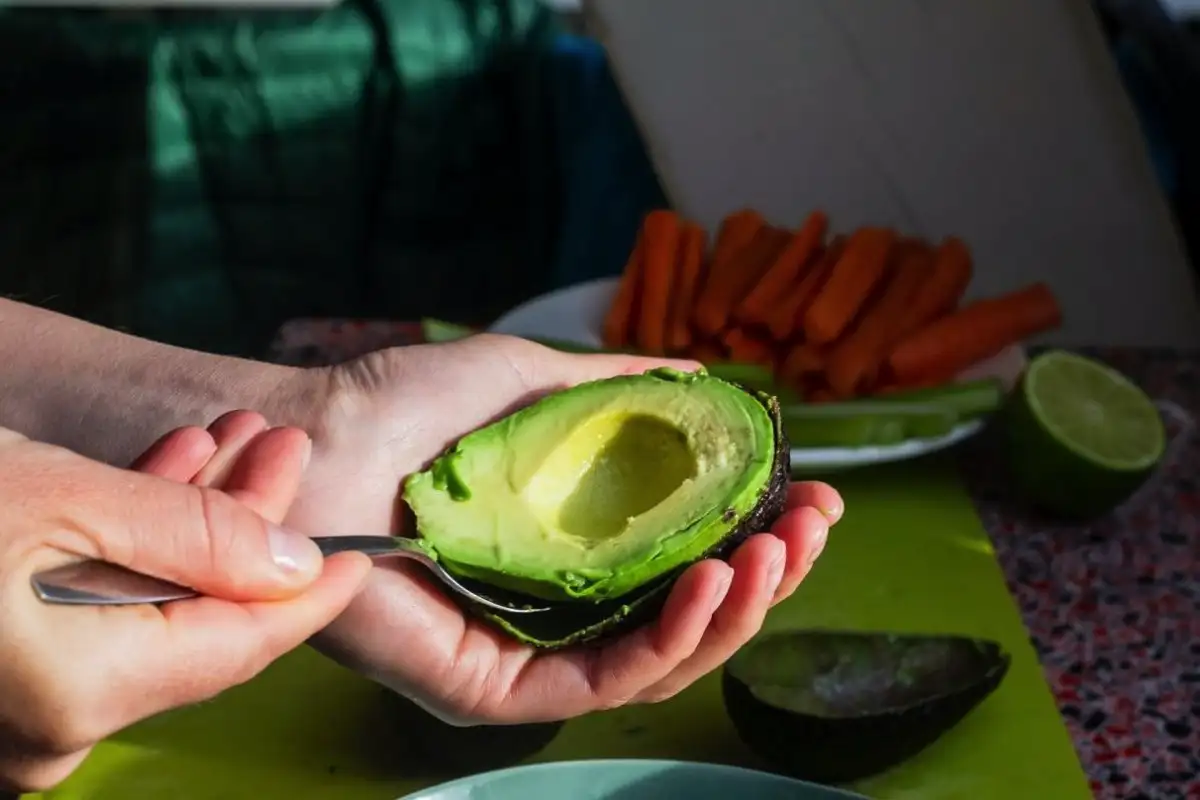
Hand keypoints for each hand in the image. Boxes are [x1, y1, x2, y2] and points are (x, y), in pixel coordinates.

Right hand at [0, 414, 371, 791]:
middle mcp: (58, 728)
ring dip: (189, 523)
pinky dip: (127, 550)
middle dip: (246, 525)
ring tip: (229, 442)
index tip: (359, 559)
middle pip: (198, 621)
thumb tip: (294, 565)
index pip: (239, 647)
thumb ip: (193, 535)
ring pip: (147, 611)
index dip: (308, 598)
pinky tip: (160, 477)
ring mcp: (27, 711)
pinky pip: (92, 619)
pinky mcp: (5, 678)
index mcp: (83, 694)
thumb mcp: (64, 500)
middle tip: (283, 448)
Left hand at [272, 334, 842, 725]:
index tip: (813, 494)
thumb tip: (701, 378)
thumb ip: (617, 391)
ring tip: (776, 552)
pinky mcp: (494, 690)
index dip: (757, 534)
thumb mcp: (532, 381)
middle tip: (815, 525)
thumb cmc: (405, 407)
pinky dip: (669, 640)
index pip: (686, 562)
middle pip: (688, 617)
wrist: (313, 438)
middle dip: (767, 575)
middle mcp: (557, 612)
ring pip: (660, 659)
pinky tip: (713, 583)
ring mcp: (528, 655)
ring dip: (737, 609)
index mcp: (572, 552)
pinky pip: (601, 682)